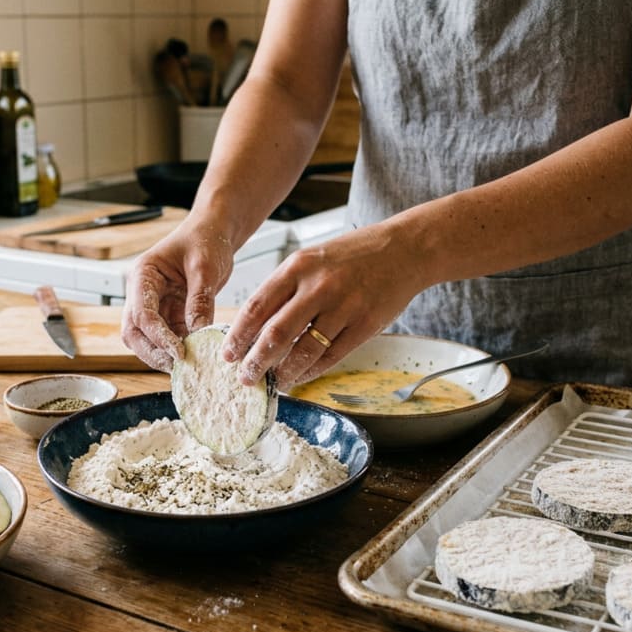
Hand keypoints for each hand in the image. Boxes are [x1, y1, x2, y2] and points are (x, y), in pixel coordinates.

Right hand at [121, 217, 235, 371]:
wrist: (214, 233)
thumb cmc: (205, 239)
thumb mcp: (205, 267)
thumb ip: (199, 299)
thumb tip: (198, 331)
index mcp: (143, 275)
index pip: (142, 313)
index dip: (158, 336)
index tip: (179, 351)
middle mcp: (143, 293)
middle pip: (134, 332)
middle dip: (152, 352)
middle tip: (177, 366)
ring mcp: (155, 305)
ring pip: (147, 340)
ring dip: (163, 354)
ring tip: (188, 365)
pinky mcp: (170, 314)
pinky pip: (168, 338)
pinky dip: (178, 349)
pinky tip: (195, 356)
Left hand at [222, 222, 427, 389]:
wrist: (404, 249)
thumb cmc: (353, 256)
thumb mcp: (311, 259)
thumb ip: (285, 287)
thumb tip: (255, 325)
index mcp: (298, 267)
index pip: (257, 306)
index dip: (238, 334)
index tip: (227, 353)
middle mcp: (318, 286)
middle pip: (276, 333)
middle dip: (255, 361)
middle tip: (244, 377)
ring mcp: (343, 307)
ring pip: (303, 350)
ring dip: (283, 372)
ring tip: (273, 382)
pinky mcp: (365, 325)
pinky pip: (331, 356)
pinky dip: (311, 371)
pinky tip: (299, 377)